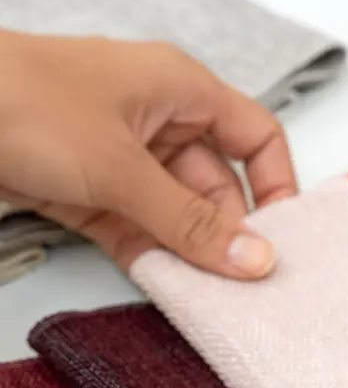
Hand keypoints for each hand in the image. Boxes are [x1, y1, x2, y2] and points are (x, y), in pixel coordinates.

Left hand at [0, 30, 296, 275]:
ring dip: (190, 252)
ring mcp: (125, 160)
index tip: (281, 237)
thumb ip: (191, 222)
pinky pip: (139, 229)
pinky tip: (167, 287)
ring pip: (178, 213)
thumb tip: (256, 260)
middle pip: (218, 186)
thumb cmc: (22, 103)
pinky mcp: (93, 191)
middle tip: (243, 284)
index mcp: (180, 91)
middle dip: (228, 233)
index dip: (275, 183)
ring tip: (210, 295)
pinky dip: (151, 255)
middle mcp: (160, 124)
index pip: (254, 136)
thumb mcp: (122, 167)